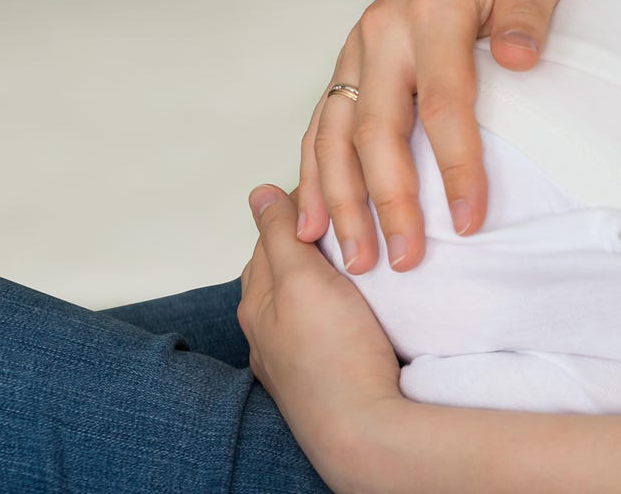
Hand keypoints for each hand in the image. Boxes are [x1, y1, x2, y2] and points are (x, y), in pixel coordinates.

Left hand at [239, 186, 403, 481]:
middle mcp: (268, 330)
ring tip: (360, 259)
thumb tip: (259, 192)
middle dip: (312, 242)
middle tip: (355, 219)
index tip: (341, 189)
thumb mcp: (302, 279)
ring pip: (307, 300)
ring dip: (326, 277)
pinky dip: (336, 309)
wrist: (363, 431)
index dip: (304, 207)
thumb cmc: (333, 355)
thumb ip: (280, 234)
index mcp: (258, 300)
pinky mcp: (325, 375)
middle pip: (288, 268)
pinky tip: (359, 308)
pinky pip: (325, 328)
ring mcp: (294, 357)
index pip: (273, 235)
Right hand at [294, 0, 571, 273]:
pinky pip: (324, 123)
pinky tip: (314, 224)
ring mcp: (360, 47)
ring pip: (337, 133)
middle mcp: (383, 29)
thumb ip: (529, 11)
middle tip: (406, 262)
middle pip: (377, 129)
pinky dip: (314, 174)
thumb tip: (517, 59)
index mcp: (431, 9)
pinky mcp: (352, 62)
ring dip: (341, 201)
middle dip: (388, 201)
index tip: (471, 222)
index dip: (456, 166)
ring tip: (356, 263)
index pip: (444, 102)